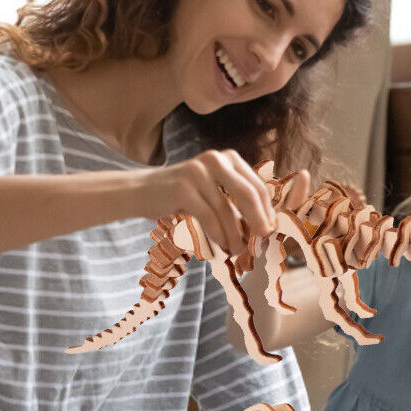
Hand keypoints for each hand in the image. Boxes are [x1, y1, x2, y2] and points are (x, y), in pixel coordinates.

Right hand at [137, 150, 276, 254]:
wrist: (141, 190)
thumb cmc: (182, 196)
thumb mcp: (212, 190)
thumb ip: (235, 200)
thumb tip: (264, 227)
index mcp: (228, 159)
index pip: (257, 186)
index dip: (267, 211)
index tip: (269, 233)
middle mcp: (216, 160)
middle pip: (248, 194)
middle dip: (258, 221)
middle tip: (261, 242)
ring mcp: (198, 171)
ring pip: (227, 209)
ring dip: (235, 235)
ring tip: (237, 251)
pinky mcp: (182, 187)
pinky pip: (208, 216)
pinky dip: (217, 234)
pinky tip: (220, 246)